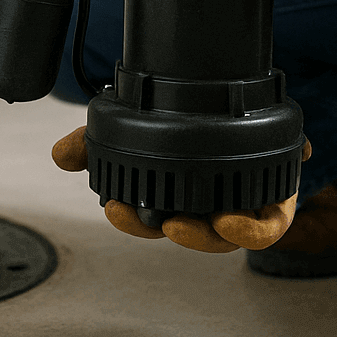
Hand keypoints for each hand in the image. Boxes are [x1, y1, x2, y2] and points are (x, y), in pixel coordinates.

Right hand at [51, 127, 310, 252]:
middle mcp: (210, 205)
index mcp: (181, 195)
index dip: (131, 221)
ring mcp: (244, 204)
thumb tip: (61, 154)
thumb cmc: (196, 126)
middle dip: (172, 233)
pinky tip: (236, 217)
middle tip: (159, 223)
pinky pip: (267, 226)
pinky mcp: (275, 198)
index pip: (152, 219)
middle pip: (190, 233)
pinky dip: (253, 228)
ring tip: (193, 224)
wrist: (246, 100)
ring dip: (207, 237)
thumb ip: (101, 138)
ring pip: (226, 237)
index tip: (115, 206)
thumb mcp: (144, 122)